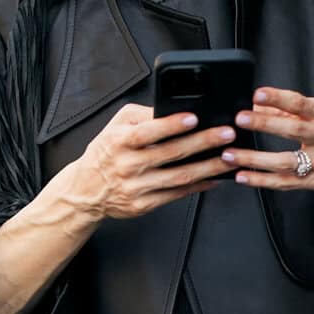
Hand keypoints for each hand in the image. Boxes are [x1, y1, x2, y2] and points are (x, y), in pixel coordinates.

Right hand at [63, 102, 234, 223]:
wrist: (86, 190)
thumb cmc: (105, 153)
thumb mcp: (115, 126)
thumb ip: (142, 115)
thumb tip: (173, 109)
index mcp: (119, 142)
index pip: (146, 132)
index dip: (171, 125)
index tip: (194, 117)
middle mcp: (127, 166)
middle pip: (170, 153)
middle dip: (202, 142)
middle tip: (226, 134)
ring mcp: (136, 188)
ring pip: (178, 177)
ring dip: (208, 167)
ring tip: (228, 157)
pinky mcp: (143, 205)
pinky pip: (176, 195)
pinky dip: (197, 186)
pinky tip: (214, 178)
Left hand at [223, 87, 313, 191]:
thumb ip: (286, 108)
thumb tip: (258, 102)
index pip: (300, 104)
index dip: (279, 98)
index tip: (258, 94)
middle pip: (293, 130)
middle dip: (265, 124)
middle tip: (240, 119)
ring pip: (284, 162)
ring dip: (254, 159)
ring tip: (230, 155)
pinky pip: (285, 183)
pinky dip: (261, 180)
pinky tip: (243, 176)